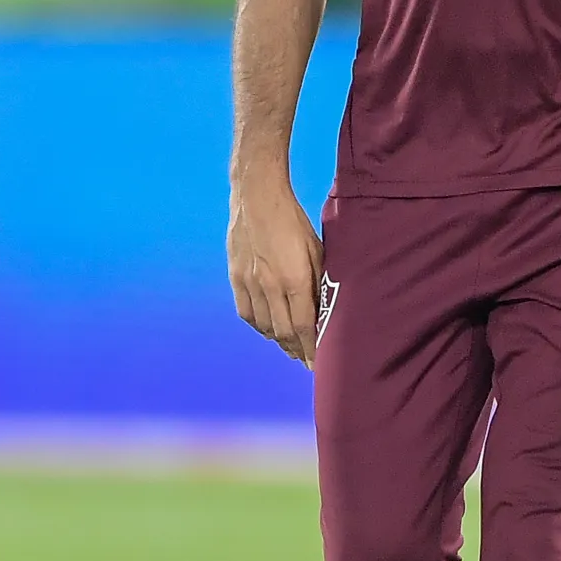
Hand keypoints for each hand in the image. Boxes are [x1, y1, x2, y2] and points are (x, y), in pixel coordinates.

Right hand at [228, 179, 325, 365]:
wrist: (257, 196)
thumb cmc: (293, 220)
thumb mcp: (315, 249)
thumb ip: (319, 281)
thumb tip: (324, 308)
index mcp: (294, 278)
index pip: (304, 326)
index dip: (311, 349)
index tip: (318, 364)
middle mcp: (270, 285)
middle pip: (284, 332)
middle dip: (297, 350)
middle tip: (306, 361)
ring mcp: (249, 282)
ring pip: (264, 325)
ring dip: (278, 341)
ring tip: (290, 349)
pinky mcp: (236, 276)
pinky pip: (246, 313)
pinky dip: (258, 326)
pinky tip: (267, 330)